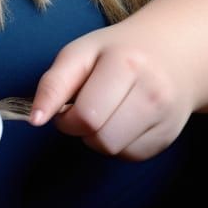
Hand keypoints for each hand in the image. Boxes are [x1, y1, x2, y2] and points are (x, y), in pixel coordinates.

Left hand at [28, 22, 194, 160]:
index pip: (86, 113)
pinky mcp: (169, 136)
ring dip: (96, 137)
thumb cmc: (116, 50)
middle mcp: (151, 92)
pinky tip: (120, 121)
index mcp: (124, 64)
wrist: (172, 51)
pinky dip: (117, 144)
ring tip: (100, 112)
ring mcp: (164, 117)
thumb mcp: (80, 52)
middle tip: (78, 106)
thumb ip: (55, 82)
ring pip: (113, 150)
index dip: (61, 118)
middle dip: (78, 126)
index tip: (40, 118)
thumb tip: (36, 118)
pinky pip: (130, 156)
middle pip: (98, 135)